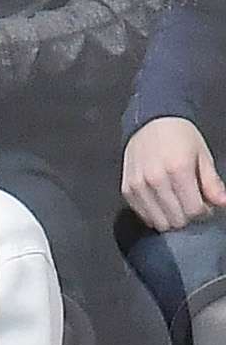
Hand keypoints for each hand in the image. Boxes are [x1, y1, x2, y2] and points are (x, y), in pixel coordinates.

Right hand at [123, 117, 225, 232]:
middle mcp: (155, 180)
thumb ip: (212, 182)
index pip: (193, 210)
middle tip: (191, 202)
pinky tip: (162, 202)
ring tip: (177, 203)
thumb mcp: (202, 155)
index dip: (203, 212)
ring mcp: (138, 187)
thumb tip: (222, 202)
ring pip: (159, 222)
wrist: (151, 123)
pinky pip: (143, 216)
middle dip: (187, 216)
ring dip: (171, 217)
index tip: (205, 205)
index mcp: (178, 169)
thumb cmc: (179, 136)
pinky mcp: (127, 191)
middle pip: (176, 219)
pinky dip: (155, 214)